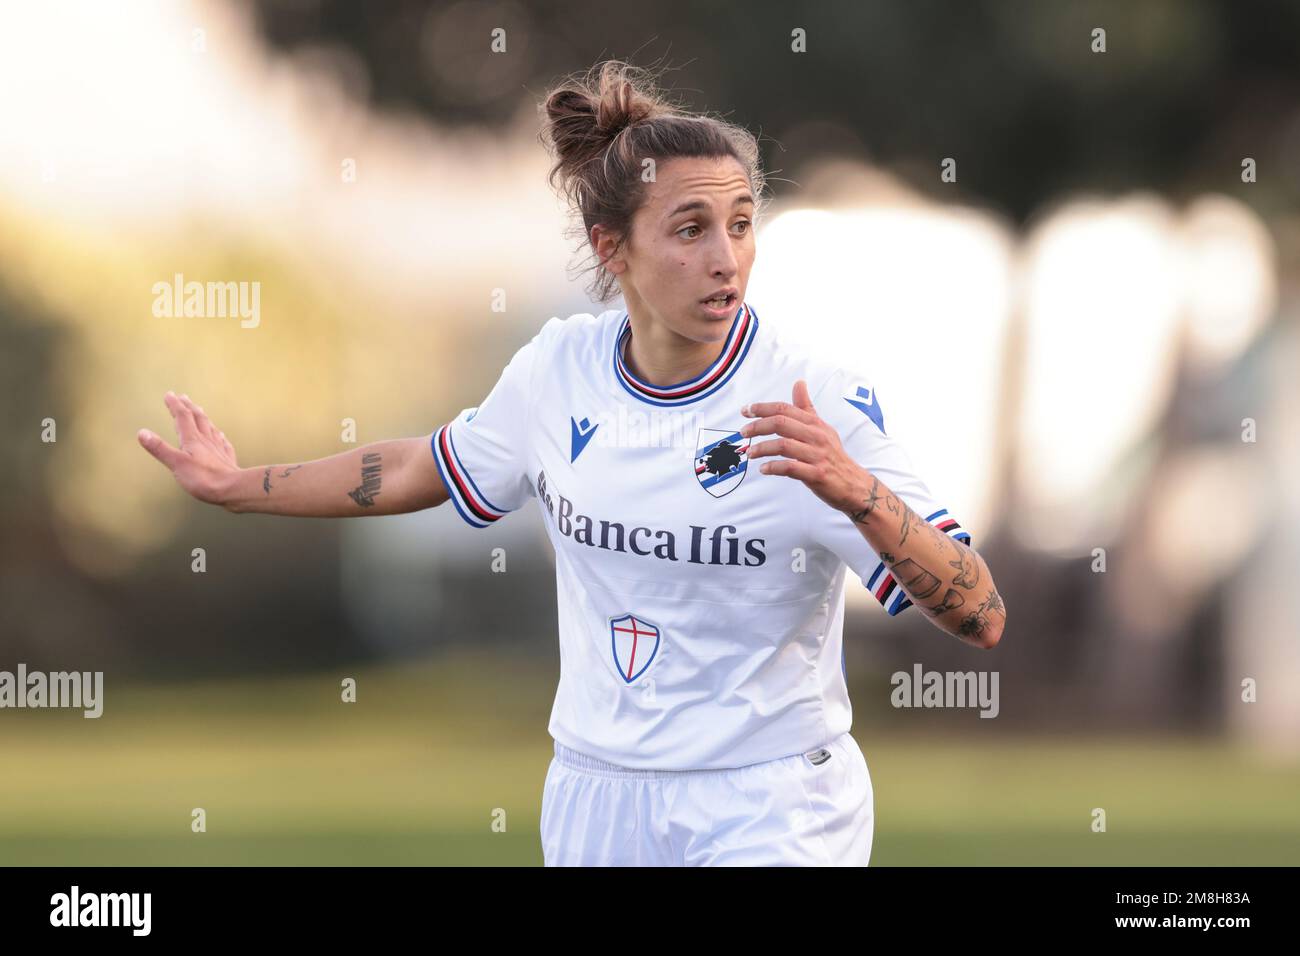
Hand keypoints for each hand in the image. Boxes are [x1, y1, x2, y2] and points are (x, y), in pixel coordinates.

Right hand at [137, 391, 240, 505]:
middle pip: (197, 418)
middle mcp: (206, 440)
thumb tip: (142, 432)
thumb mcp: (176, 463)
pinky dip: (219, 436)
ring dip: (203, 417)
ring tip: (200, 411)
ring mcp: (218, 448)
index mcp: (192, 439)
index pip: (182, 417)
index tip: (169, 394)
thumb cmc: (204, 478)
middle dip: (188, 406)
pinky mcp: (227, 459)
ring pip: (210, 428)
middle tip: (183, 397)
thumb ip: (159, 448)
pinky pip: (223, 442)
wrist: (232, 489)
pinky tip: (220, 435)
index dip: (175, 405)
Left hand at [740, 379, 867, 515]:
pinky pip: (790, 468)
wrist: (854, 484)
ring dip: (762, 448)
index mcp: (815, 423)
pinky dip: (773, 467)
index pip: (785, 409)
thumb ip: (806, 407)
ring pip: (783, 445)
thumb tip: (798, 382)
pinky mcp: (817, 474)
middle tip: (743, 432)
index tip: (745, 410)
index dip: (762, 408)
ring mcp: (817, 455)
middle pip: (781, 423)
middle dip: (757, 426)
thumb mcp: (822, 428)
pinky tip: (764, 469)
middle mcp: (817, 436)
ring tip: (750, 453)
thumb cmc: (833, 455)